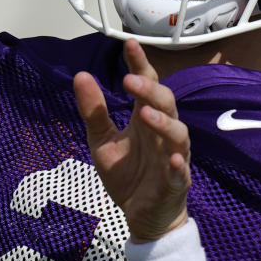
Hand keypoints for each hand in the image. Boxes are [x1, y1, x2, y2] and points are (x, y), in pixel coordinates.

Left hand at [74, 39, 190, 242]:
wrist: (143, 217)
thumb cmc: (129, 175)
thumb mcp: (102, 142)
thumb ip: (94, 111)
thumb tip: (79, 75)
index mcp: (145, 118)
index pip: (147, 84)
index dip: (140, 64)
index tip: (129, 43)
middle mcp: (162, 133)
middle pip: (165, 103)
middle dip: (150, 90)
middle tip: (129, 80)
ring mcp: (173, 156)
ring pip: (178, 133)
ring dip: (164, 123)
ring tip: (145, 114)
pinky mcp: (176, 182)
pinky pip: (181, 171)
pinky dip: (178, 164)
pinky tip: (172, 159)